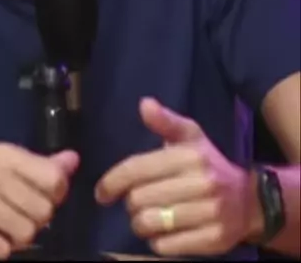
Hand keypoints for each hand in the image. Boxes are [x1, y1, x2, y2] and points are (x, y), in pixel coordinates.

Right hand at [0, 143, 78, 259]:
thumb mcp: (4, 163)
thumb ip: (40, 166)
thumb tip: (73, 160)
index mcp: (6, 154)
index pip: (53, 179)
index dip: (55, 196)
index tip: (42, 198)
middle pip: (43, 211)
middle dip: (36, 221)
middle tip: (20, 218)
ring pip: (25, 233)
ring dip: (19, 238)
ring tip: (5, 229)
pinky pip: (1, 248)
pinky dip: (0, 248)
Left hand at [95, 98, 253, 257]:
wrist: (250, 201)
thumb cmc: (209, 165)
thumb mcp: (190, 137)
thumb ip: (165, 122)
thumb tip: (144, 104)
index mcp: (190, 154)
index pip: (137, 168)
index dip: (113, 181)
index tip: (102, 193)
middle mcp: (201, 182)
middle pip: (139, 199)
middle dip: (131, 203)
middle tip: (137, 202)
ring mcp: (209, 213)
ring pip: (150, 224)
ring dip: (141, 224)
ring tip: (148, 217)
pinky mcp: (213, 240)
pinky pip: (165, 246)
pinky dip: (156, 242)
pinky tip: (163, 232)